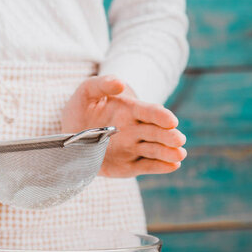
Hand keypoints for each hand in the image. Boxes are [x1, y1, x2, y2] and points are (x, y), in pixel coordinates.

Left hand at [62, 75, 186, 177]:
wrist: (71, 134)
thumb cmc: (82, 108)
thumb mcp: (87, 92)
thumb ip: (102, 84)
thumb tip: (120, 84)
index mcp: (130, 110)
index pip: (149, 112)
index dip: (161, 116)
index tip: (171, 121)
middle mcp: (136, 130)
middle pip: (156, 132)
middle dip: (168, 136)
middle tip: (178, 139)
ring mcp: (133, 148)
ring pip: (154, 150)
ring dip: (168, 153)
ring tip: (179, 155)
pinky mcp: (128, 166)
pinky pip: (145, 166)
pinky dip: (159, 167)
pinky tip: (172, 167)